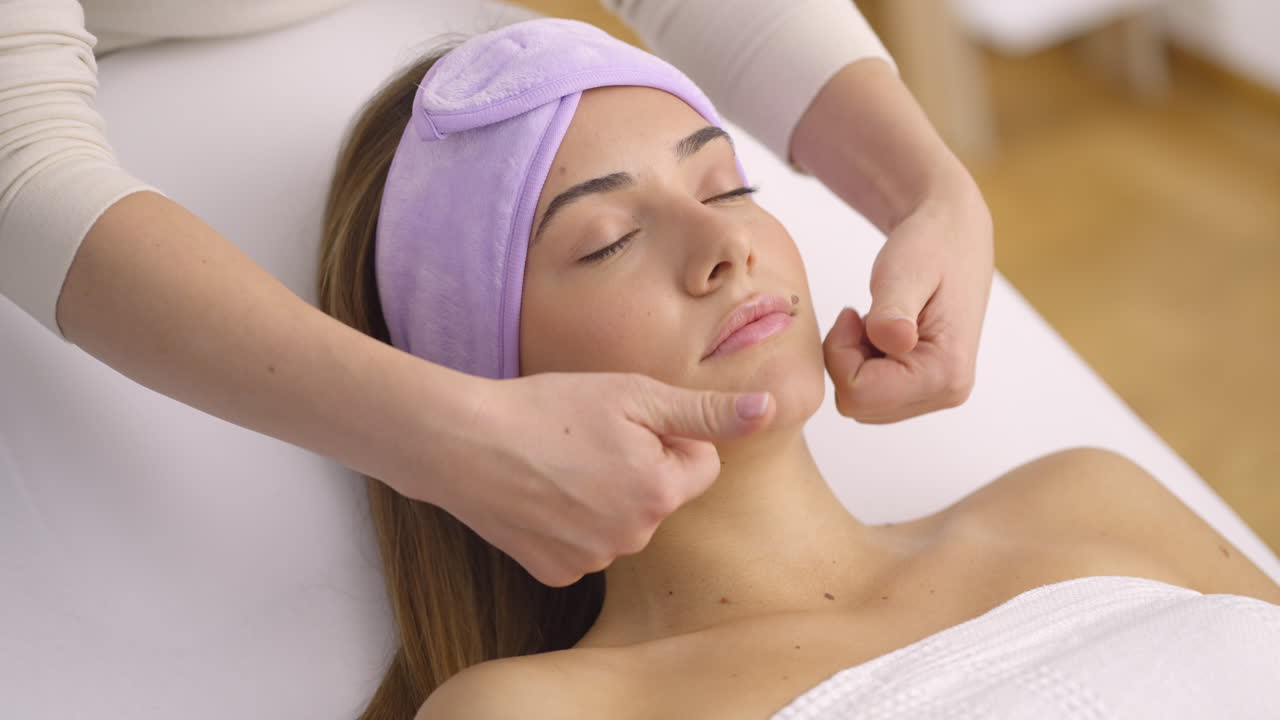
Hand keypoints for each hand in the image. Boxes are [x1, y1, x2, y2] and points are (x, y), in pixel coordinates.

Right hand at [431, 372, 773, 585]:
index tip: (626, 422)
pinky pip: (585, 546)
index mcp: (659, 492)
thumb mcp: (631, 395)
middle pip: (661, 496)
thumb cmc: (545, 409)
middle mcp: (633, 537)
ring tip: (558, 464)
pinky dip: (570, 523)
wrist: (461, 443)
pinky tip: (541, 495)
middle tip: (587, 439)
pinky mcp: (556, 572)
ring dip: (604, 496)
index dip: (668, 437)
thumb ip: (703, 411)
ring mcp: (593, 561)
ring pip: (623, 522)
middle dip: (638, 468)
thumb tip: (767, 410)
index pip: (700, 465)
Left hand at [823, 185, 992, 421]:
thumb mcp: (902, 271)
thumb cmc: (928, 247)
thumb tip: (894, 341)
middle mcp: (947, 392)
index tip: (852, 313)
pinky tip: (882, 333)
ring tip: (878, 322)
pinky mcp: (928, 387)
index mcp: (945, 372)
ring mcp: (939, 393)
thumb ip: (893, 310)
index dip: (840, 353)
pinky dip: (864, 364)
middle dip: (846, 360)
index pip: (859, 394)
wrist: (954, 236)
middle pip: (859, 404)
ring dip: (855, 362)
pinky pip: (873, 394)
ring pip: (862, 402)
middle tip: (864, 317)